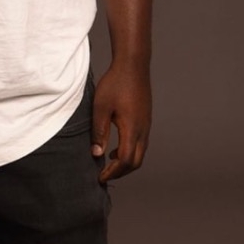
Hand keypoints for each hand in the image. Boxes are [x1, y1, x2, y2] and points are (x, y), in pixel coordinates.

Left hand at [91, 63, 151, 183]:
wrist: (133, 66)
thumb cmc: (115, 84)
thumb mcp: (100, 108)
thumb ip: (98, 132)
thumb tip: (96, 154)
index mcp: (132, 129)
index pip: (125, 161)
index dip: (113, 172)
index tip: (100, 177)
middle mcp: (143, 130)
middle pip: (136, 162)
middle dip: (120, 172)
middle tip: (104, 175)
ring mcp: (146, 126)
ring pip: (140, 154)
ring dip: (125, 163)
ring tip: (108, 164)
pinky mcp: (146, 121)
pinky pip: (141, 144)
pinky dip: (129, 153)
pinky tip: (115, 149)